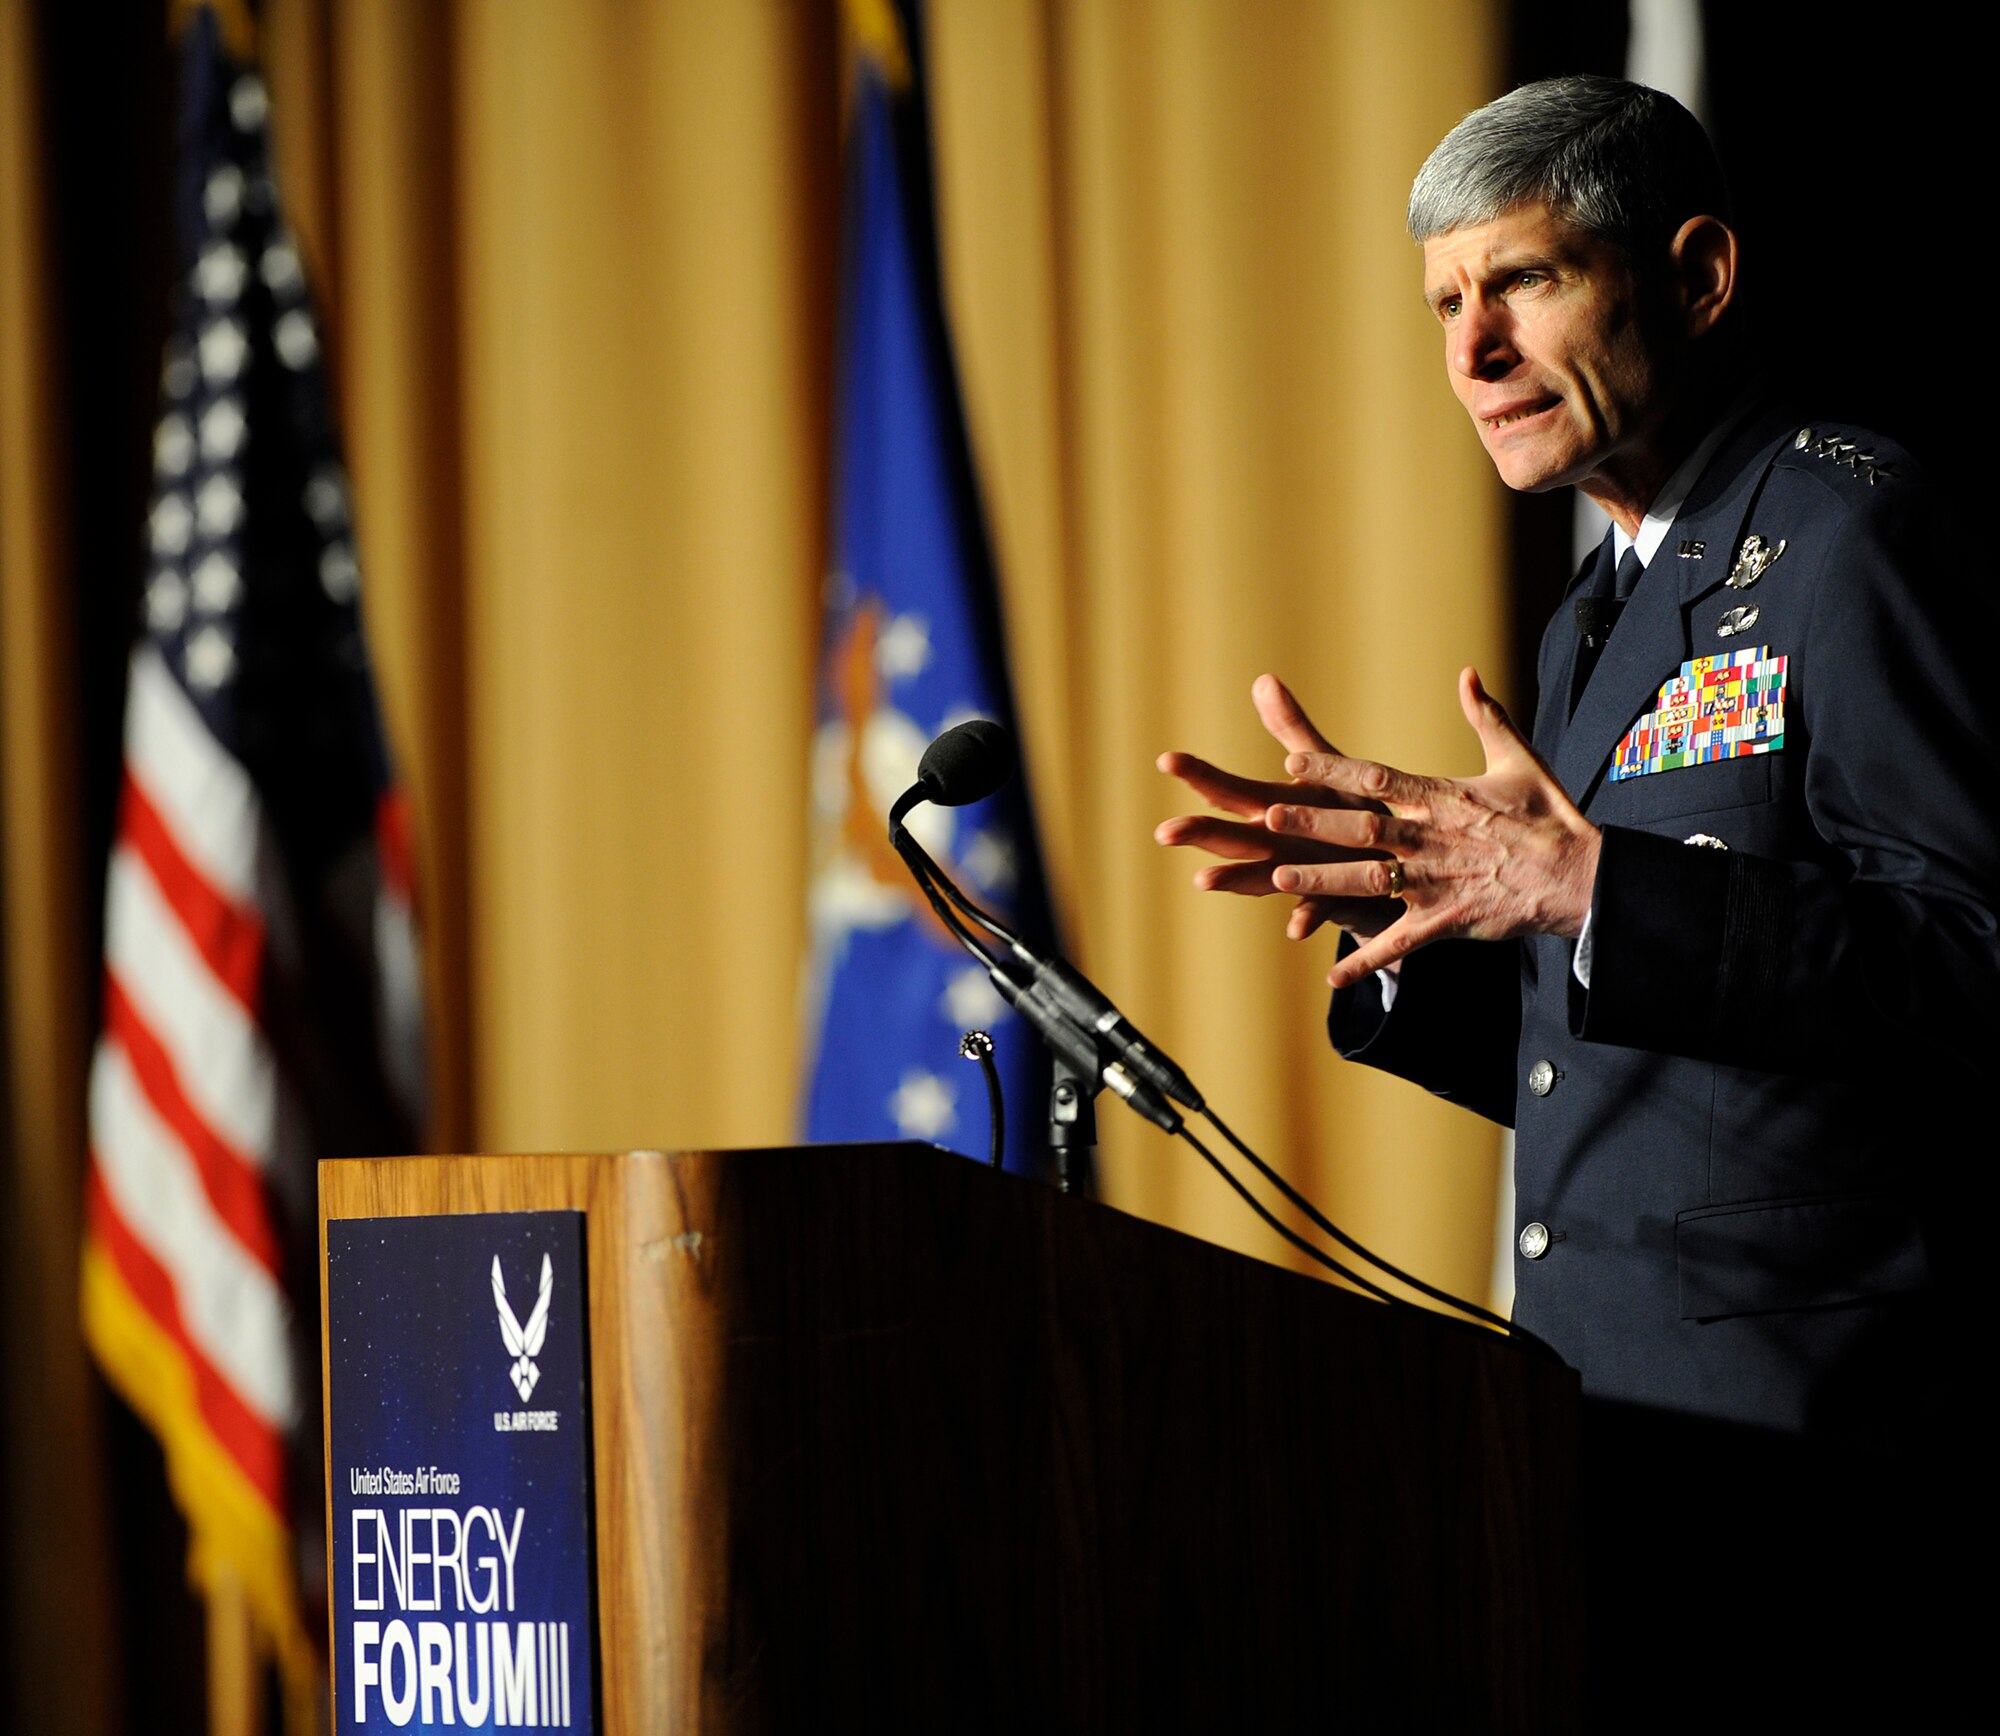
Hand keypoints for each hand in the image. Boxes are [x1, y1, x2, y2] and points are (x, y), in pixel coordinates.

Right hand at [1155, 674, 1404, 944]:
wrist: (1386, 861)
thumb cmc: (1348, 809)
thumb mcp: (1323, 764)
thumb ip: (1291, 727)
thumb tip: (1262, 678)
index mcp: (1272, 808)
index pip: (1228, 789)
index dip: (1198, 775)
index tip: (1166, 759)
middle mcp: (1276, 844)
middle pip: (1232, 836)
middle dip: (1200, 833)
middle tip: (1166, 831)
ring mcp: (1299, 873)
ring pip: (1260, 877)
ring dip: (1233, 880)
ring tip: (1203, 880)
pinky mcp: (1332, 898)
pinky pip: (1318, 909)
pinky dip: (1307, 916)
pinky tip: (1296, 927)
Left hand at [1262, 667, 1599, 988]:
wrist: (1581, 876)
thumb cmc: (1548, 817)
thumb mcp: (1518, 759)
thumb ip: (1485, 716)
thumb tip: (1466, 673)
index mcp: (1442, 798)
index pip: (1377, 779)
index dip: (1333, 771)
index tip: (1292, 762)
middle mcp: (1432, 839)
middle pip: (1362, 828)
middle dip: (1314, 822)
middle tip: (1269, 816)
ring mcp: (1437, 882)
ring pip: (1370, 882)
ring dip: (1324, 881)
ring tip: (1280, 878)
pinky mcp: (1447, 921)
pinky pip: (1400, 944)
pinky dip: (1367, 960)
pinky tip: (1332, 973)